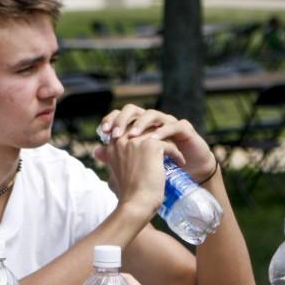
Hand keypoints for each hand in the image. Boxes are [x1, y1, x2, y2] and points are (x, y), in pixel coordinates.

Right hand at [93, 129, 170, 214]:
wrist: (135, 205)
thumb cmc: (126, 196)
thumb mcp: (112, 175)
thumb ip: (108, 161)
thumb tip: (98, 151)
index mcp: (113, 146)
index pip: (131, 130)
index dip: (144, 138)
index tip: (154, 151)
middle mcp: (122, 140)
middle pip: (145, 129)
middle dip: (158, 139)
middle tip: (168, 149)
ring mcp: (136, 141)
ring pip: (159, 135)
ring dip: (169, 145)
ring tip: (175, 156)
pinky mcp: (151, 146)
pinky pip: (170, 144)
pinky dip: (176, 154)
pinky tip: (180, 163)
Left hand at [98, 105, 214, 181]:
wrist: (189, 174)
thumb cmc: (160, 168)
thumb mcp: (136, 164)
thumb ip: (116, 156)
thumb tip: (96, 150)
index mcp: (139, 126)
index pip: (122, 115)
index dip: (112, 119)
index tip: (102, 131)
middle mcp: (152, 121)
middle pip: (134, 109)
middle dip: (123, 119)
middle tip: (115, 133)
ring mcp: (168, 122)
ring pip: (153, 114)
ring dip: (141, 124)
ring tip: (133, 136)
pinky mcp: (184, 128)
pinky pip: (173, 125)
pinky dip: (163, 131)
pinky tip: (154, 140)